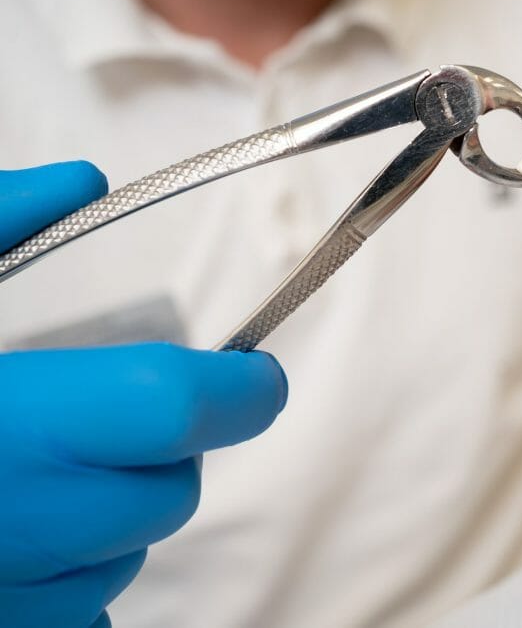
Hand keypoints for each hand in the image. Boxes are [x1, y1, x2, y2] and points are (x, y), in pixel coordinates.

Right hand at [0, 163, 288, 627]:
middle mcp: (13, 523)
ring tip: (31, 472)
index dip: (241, 390)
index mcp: (5, 420)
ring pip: (127, 558)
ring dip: (113, 513)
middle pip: (169, 490)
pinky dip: (70, 576)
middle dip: (168, 449)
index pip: (180, 408)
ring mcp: (3, 598)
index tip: (252, 373)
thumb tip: (79, 183)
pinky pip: (80, 616)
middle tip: (108, 412)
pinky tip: (14, 535)